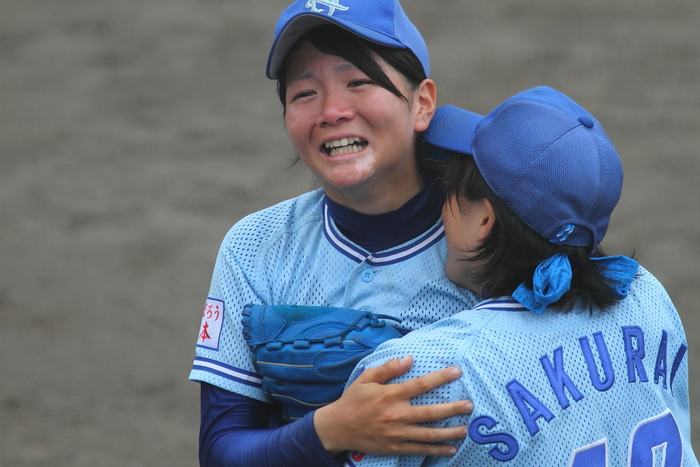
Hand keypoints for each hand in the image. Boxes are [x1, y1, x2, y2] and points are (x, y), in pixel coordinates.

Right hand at [313, 355, 471, 456]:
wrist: (337, 427)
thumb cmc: (353, 400)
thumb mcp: (366, 378)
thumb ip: (388, 368)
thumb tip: (409, 359)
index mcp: (391, 395)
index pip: (421, 384)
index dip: (441, 377)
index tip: (457, 372)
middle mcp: (397, 414)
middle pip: (431, 412)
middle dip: (453, 409)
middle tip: (470, 405)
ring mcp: (397, 433)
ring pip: (429, 434)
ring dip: (450, 432)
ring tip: (466, 429)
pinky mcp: (395, 447)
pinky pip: (420, 449)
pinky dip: (437, 450)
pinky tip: (451, 449)